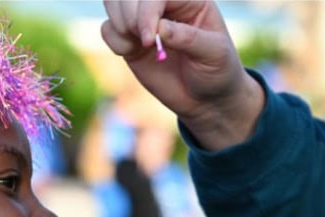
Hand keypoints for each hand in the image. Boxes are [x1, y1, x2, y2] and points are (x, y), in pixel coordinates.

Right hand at [101, 1, 264, 150]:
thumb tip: (159, 27)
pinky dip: (114, 40)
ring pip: (113, 3)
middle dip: (129, 15)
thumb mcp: (213, 54)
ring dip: (119, 24)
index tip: (148, 39)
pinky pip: (107, 29)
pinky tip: (130, 53)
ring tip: (137, 45)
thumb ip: (188, 38)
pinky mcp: (130, 41)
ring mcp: (144, 21)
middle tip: (144, 43)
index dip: (147, 9)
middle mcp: (164, 5)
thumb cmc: (216, 71)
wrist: (205, 99)